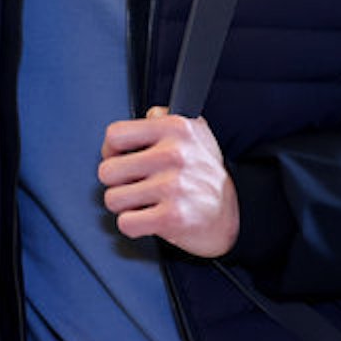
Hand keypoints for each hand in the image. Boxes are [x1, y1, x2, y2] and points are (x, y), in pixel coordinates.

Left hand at [98, 106, 238, 257]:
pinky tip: (149, 218)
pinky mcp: (172, 218)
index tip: (120, 158)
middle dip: (117, 183)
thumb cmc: (204, 173)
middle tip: (134, 185)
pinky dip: (134, 225)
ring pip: (113, 199)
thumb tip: (146, 115)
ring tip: (144, 202)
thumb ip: (165, 117)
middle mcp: (174, 154)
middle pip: (107, 171)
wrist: (233, 214)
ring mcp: (173, 186)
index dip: (111, 150)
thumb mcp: (194, 133)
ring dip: (125, 206)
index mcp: (175, 128)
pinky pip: (126, 223)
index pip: (115, 134)